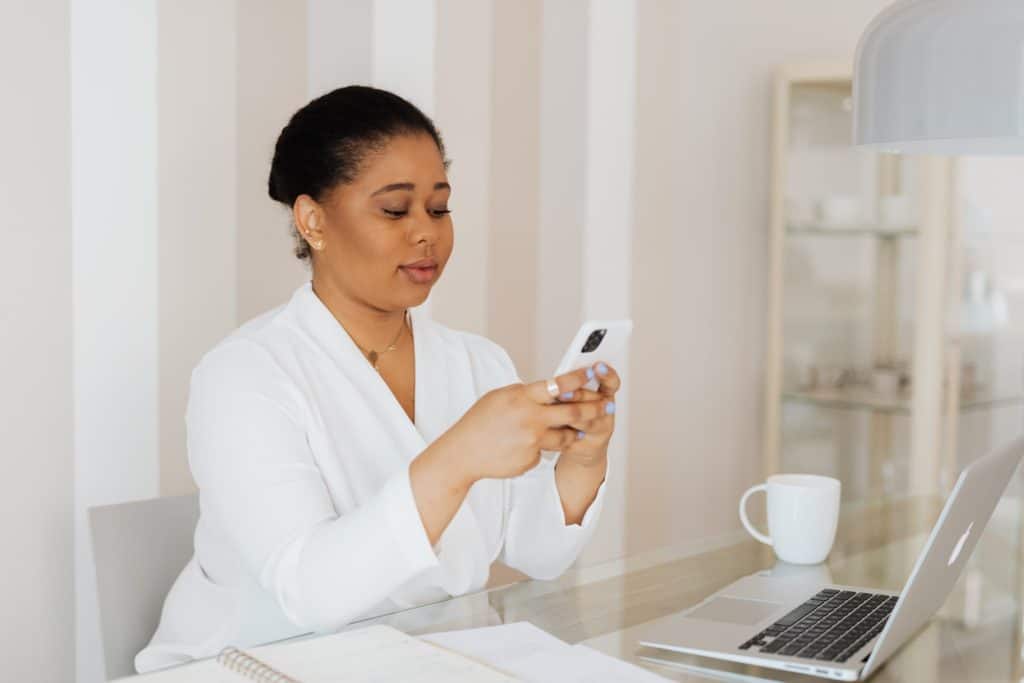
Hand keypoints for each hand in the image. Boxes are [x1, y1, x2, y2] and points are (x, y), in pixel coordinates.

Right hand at [443, 366, 616, 483]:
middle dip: (594, 409)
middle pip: (573, 412)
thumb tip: (549, 389)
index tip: (593, 372)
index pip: (559, 384)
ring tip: (572, 431)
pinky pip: (544, 452)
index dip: (579, 378)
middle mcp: (530, 418)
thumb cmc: (479, 422)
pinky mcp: (531, 460)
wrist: (463, 454)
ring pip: (564, 436)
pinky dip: (538, 449)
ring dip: (570, 433)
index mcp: (522, 397)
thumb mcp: (500, 397)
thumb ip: (525, 394)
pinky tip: (520, 448)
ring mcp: (532, 441)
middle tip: (607, 406)